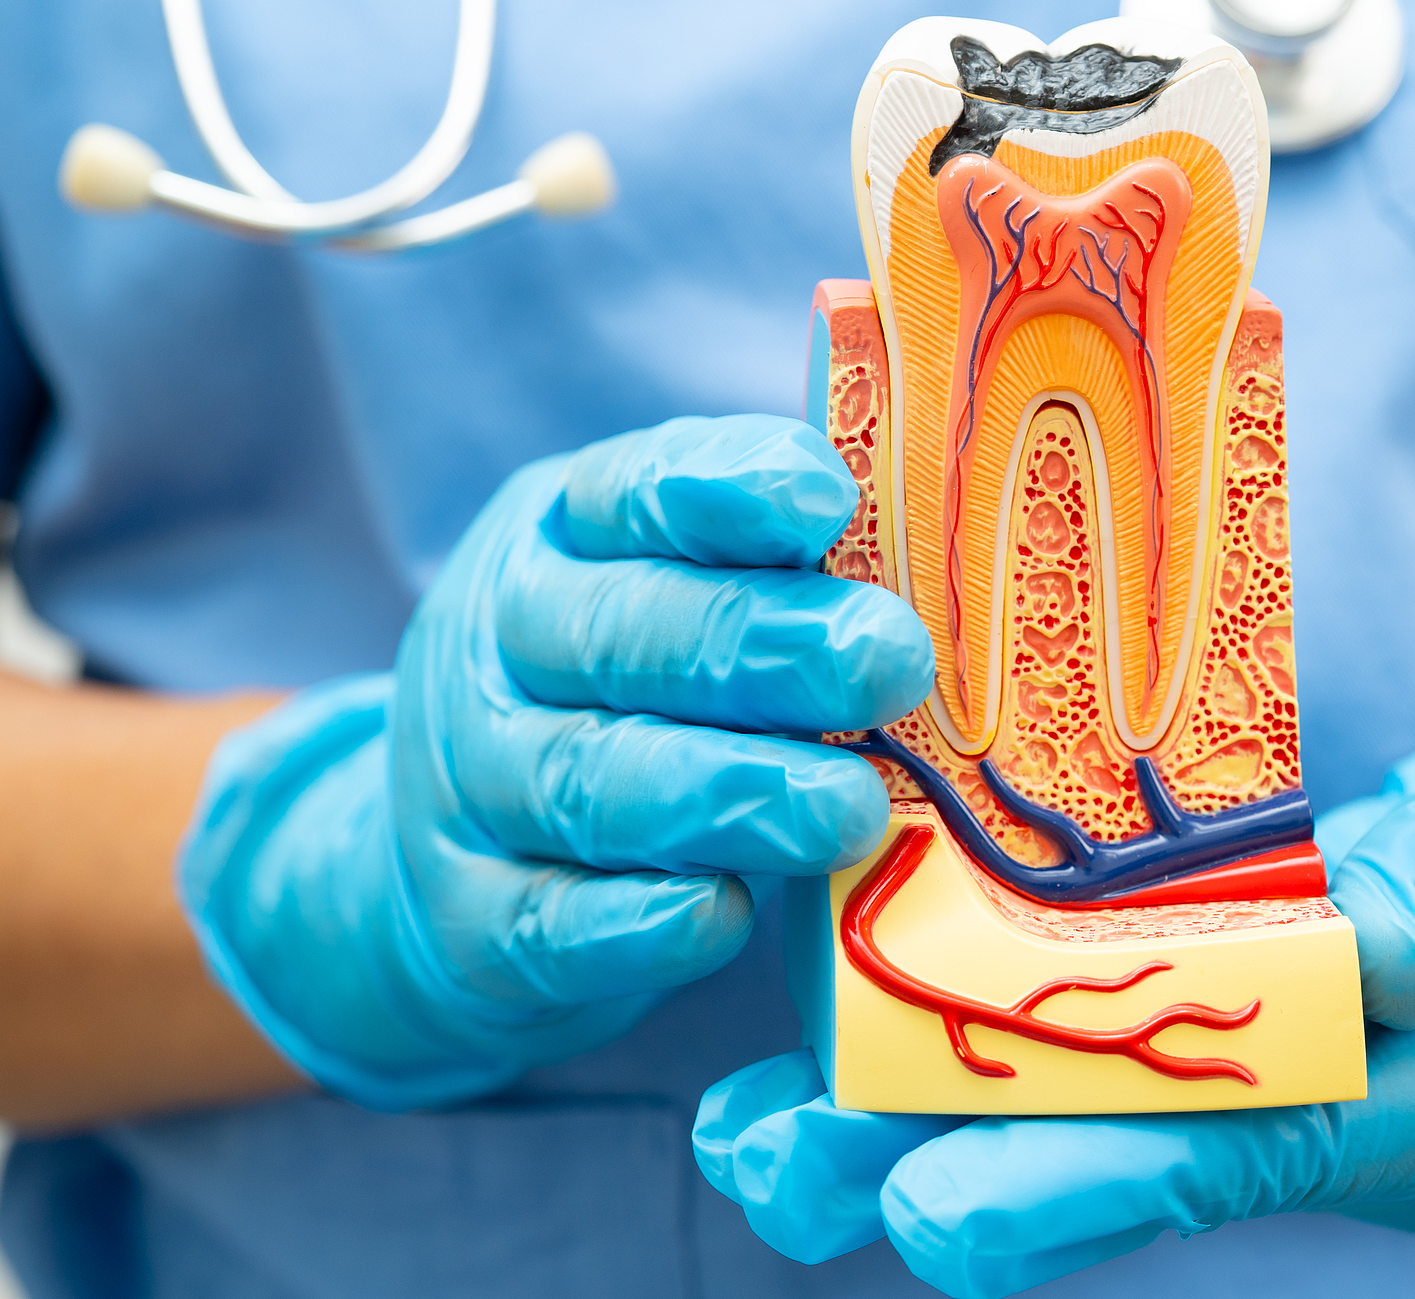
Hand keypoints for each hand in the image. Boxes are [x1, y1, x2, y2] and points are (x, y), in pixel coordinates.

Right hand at [180, 415, 933, 1109]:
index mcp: (567, 535)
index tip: (827, 500)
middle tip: (889, 662)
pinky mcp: (474, 922)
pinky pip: (551, 923)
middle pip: (625, 634)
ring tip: (848, 809)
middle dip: (761, 645)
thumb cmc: (629, 697)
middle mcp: (503, 645)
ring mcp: (476, 785)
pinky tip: (723, 915)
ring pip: (593, 780)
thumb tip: (961, 584)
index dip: (730, 492)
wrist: (453, 855)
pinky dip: (638, 923)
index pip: (638, 491)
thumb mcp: (681, 595)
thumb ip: (788, 577)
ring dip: (728, 793)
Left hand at [693, 642, 1414, 1297]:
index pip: (1256, 1144)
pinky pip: (1121, 1032)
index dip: (1094, 1170)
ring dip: (934, 1113)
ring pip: (1106, 1106)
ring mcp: (1312, 1066)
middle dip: (956, 1167)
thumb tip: (1385, 951)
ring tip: (757, 1133)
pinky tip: (868, 1018)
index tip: (932, 1209)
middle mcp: (1365, 1106)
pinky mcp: (1268, 1005)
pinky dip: (1000, 1030)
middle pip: (1142, 1155)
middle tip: (771, 1176)